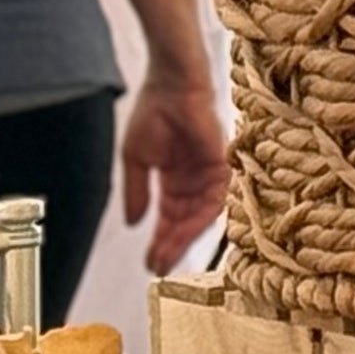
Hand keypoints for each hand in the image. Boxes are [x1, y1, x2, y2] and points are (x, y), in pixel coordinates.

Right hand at [120, 67, 230, 274]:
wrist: (172, 86)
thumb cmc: (154, 113)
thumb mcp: (137, 159)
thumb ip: (137, 191)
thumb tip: (132, 223)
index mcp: (176, 179)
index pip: (170, 217)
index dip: (159, 240)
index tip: (149, 262)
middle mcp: (195, 181)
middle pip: (185, 222)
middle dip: (170, 246)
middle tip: (157, 267)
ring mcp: (210, 175)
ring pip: (200, 216)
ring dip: (182, 238)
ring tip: (166, 256)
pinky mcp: (222, 166)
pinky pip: (215, 199)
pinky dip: (200, 218)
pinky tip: (183, 235)